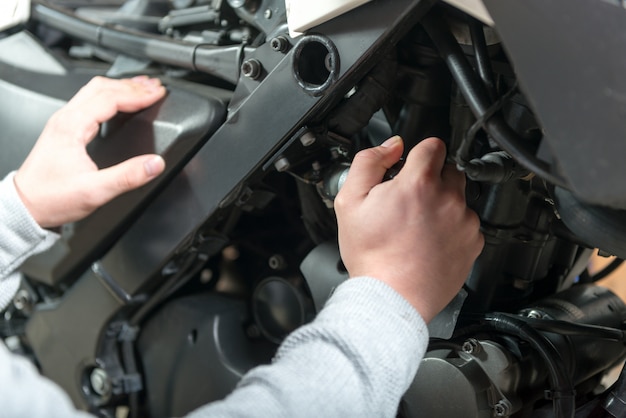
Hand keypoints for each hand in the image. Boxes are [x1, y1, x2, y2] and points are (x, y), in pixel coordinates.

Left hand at [14, 76, 166, 227]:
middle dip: (132, 86)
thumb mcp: (95, 191)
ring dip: (120, 88)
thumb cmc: (52, 198)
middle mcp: (65, 119)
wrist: (27, 206)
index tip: (157, 94)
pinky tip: (120, 104)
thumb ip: (128, 176)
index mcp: (72, 126)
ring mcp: (63, 122)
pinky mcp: (64, 129)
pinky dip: (110, 97)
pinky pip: (89, 102)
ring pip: (94, 91)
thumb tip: (155, 163)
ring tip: (142, 89)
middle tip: (155, 88)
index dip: (138, 94)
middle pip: (102, 87)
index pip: (110, 98)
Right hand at [335, 136, 483, 321]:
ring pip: (458, 196)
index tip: (410, 167)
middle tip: (409, 201)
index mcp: (419, 182)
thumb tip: (392, 146)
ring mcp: (464, 221)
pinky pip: (466, 222)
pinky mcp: (473, 242)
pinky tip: (430, 241)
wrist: (392, 297)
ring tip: (418, 226)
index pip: (433, 145)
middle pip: (449, 168)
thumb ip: (369, 162)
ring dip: (442, 203)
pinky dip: (452, 227)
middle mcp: (448, 198)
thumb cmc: (371, 255)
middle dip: (430, 178)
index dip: (418, 153)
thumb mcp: (350, 201)